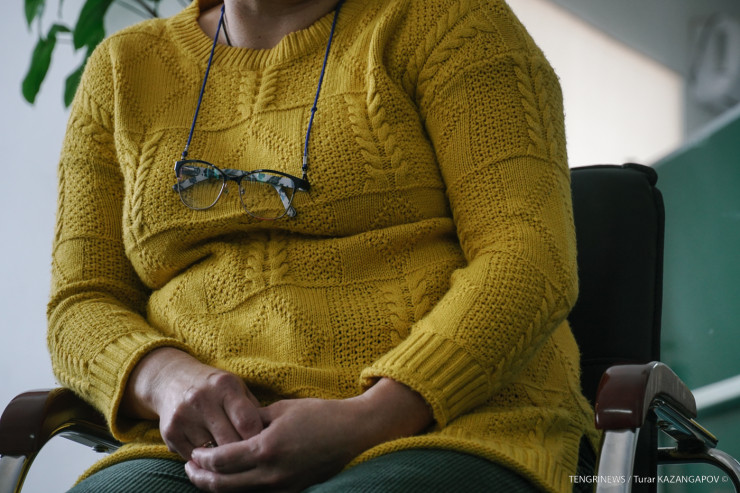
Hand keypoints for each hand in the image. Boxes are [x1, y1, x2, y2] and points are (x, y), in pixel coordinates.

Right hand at [121, 347, 262, 459]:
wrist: (172, 379)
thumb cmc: (215, 388)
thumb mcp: (236, 388)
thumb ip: (253, 410)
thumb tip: (270, 438)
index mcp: (225, 386)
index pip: (247, 421)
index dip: (259, 439)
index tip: (265, 447)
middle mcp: (202, 399)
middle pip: (230, 442)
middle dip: (243, 453)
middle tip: (252, 459)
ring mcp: (184, 417)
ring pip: (212, 454)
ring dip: (224, 461)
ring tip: (233, 458)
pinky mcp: (170, 433)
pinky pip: (194, 459)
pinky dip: (205, 462)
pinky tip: (211, 456)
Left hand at [185, 378, 432, 491]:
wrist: (354, 432)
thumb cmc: (320, 414)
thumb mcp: (282, 409)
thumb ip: (254, 419)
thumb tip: (233, 426)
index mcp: (266, 448)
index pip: (222, 460)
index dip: (202, 459)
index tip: (193, 454)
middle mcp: (271, 473)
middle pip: (224, 485)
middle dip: (202, 479)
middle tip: (189, 470)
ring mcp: (282, 486)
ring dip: (218, 487)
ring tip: (206, 478)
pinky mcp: (292, 490)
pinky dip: (240, 490)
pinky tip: (234, 481)